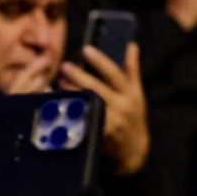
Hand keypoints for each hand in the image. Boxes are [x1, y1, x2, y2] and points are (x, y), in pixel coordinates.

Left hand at [59, 43, 149, 177]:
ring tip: (59, 82)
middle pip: (97, 88)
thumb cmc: (133, 117)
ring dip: (72, 93)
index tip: (86, 49)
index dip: (100, 61)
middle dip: (79, 76)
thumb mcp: (137, 93)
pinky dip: (72, 111)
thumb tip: (131, 45)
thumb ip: (132, 69)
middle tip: (64, 66)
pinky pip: (83, 121)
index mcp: (130, 94)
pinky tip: (61, 103)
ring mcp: (110, 123)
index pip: (115, 74)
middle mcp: (121, 108)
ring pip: (88, 104)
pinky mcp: (99, 135)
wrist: (133, 151)